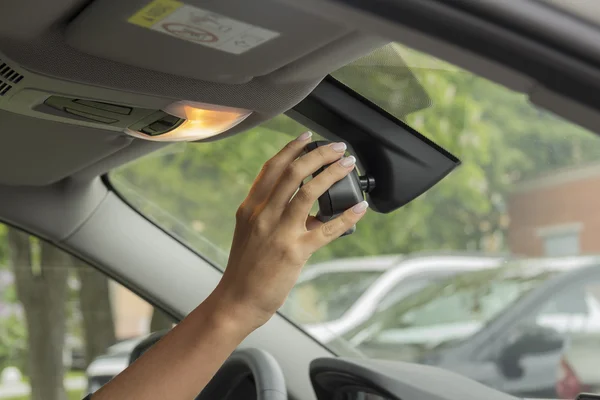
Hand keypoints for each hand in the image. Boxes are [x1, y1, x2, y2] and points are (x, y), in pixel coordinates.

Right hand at [213, 132, 368, 328]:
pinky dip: (346, 216)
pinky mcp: (295, 252)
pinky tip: (360, 208)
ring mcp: (279, 232)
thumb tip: (304, 204)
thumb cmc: (245, 269)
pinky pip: (326, 229)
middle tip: (336, 147)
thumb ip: (270, 214)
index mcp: (251, 208)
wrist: (237, 300)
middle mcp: (263, 215)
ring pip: (308, 191)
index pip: (271, 168)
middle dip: (317, 154)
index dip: (291, 149)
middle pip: (292, 172)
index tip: (307, 138)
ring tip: (347, 164)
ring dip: (331, 173)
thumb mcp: (250, 233)